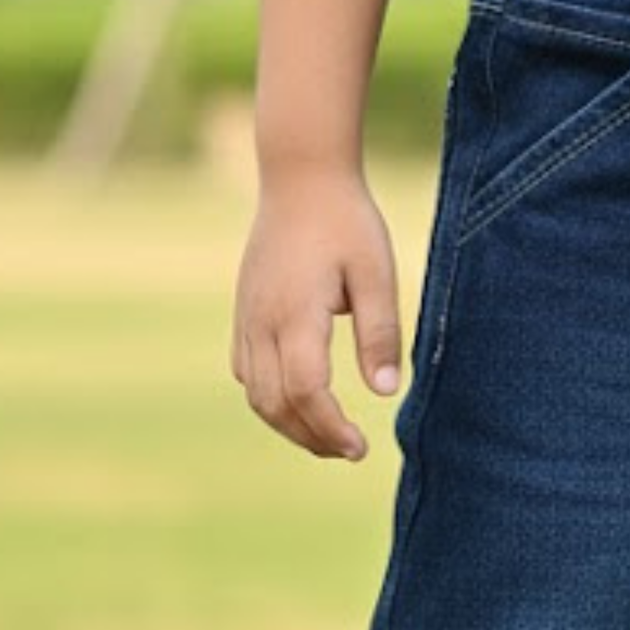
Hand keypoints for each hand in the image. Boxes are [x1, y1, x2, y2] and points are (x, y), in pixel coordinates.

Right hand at [231, 170, 400, 461]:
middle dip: (312, 438)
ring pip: (256, 395)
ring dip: (290, 426)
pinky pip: (247, 373)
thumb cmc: (346, 222)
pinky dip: (271, 401)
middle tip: (351, 451)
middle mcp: (262, 321)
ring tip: (330, 437)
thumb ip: (380, 334)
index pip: (306, 391)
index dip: (330, 428)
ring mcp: (246, 318)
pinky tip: (302, 404)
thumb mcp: (377, 274)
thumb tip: (385, 393)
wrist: (300, 177)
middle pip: (276, 404)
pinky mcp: (244, 314)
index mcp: (296, 313)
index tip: (361, 447)